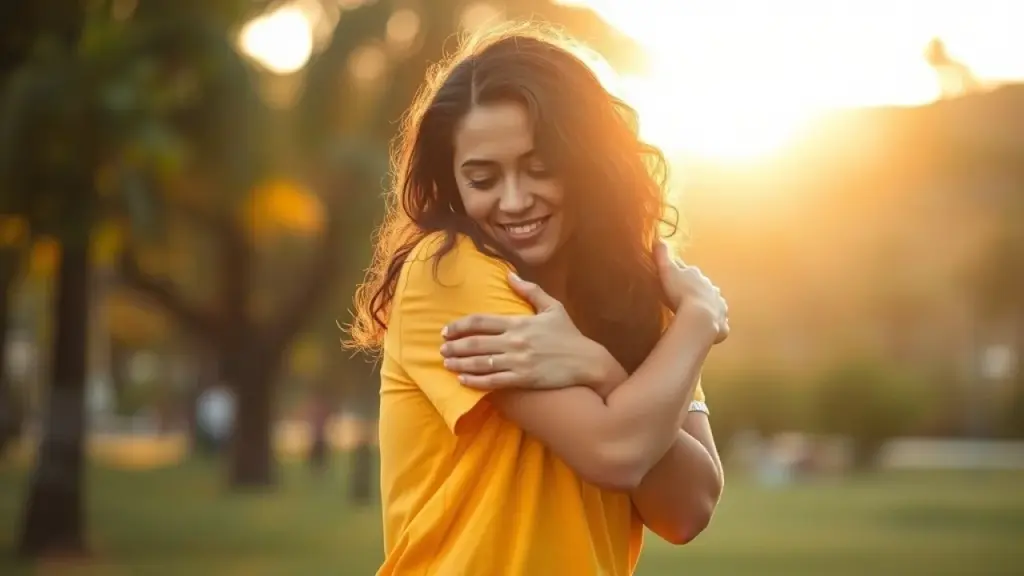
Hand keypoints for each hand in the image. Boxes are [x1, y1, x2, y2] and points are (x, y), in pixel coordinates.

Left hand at [440, 273, 609, 390]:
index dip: (459, 326)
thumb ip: (530, 291)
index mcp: (518, 322)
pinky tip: (463, 381)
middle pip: (476, 343)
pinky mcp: (523, 379)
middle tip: (440, 349)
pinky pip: (494, 381)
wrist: (586, 361)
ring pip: (481, 362)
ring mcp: (518, 361)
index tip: (446, 330)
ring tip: (446, 364)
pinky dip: (476, 381)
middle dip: (455, 346)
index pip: (481, 321)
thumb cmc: (568, 335)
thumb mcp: (552, 307)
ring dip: (460, 363)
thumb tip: (510, 276)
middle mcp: (515, 341)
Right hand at [655, 241, 729, 343]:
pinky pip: (719, 323)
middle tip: (684, 296)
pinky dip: (715, 324)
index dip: (681, 274)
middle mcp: (711, 288)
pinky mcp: (722, 324)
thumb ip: (663, 256)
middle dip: (696, 289)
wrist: (699, 316)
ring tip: (697, 312)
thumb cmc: (681, 293)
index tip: (675, 277)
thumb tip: (658, 238)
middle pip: (702, 286)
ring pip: (713, 303)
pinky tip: (709, 329)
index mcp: (697, 276)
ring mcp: (719, 306)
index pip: (688, 272)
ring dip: (707, 305)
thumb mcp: (668, 271)